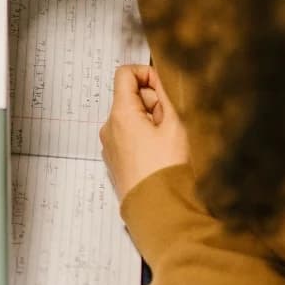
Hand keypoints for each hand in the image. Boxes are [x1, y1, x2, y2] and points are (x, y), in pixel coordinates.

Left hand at [99, 65, 189, 200]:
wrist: (158, 210)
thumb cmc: (167, 171)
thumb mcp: (176, 126)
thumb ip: (167, 96)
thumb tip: (160, 80)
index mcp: (120, 114)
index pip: (125, 74)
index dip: (147, 74)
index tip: (164, 89)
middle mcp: (109, 127)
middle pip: (130, 97)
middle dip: (154, 104)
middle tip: (173, 124)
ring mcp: (110, 145)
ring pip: (131, 118)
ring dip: (151, 122)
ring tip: (168, 143)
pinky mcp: (116, 160)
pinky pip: (129, 137)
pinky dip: (145, 138)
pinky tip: (161, 155)